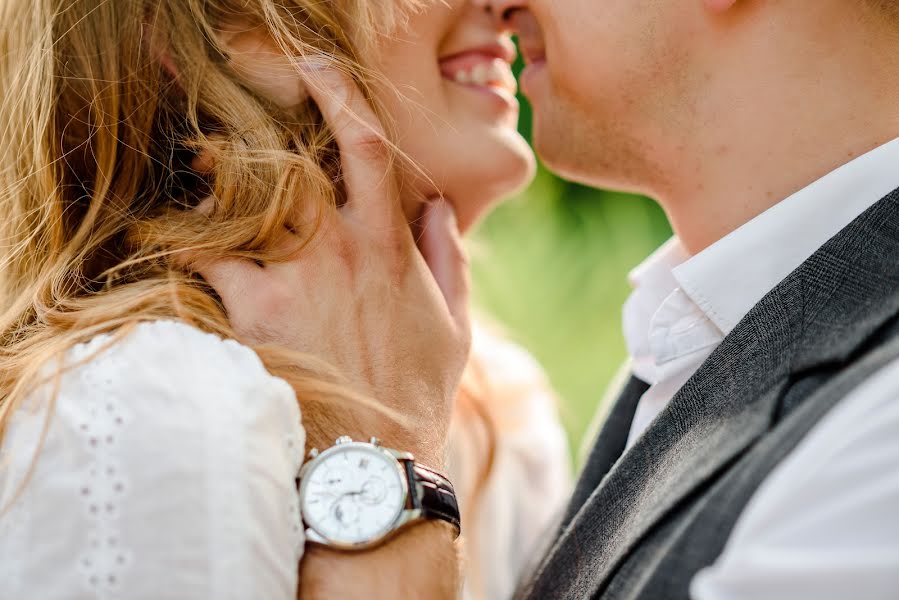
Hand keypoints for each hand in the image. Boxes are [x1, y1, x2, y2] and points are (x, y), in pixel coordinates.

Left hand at [190, 62, 470, 468]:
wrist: (376, 454)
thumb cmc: (417, 389)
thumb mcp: (455, 321)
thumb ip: (447, 255)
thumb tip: (433, 203)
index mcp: (388, 242)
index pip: (367, 145)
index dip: (340, 94)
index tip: (313, 66)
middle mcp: (341, 246)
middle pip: (286, 159)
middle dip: (249, 139)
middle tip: (218, 139)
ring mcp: (297, 275)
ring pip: (240, 199)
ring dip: (212, 190)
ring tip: (195, 196)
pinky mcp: (257, 310)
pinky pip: (207, 257)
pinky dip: (185, 246)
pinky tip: (175, 250)